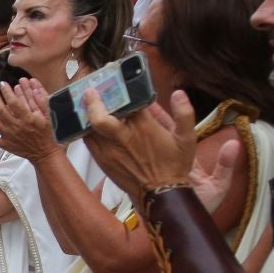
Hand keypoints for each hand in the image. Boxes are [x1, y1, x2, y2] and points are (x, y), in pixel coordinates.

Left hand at [0, 79, 58, 160]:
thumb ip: (39, 98)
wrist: (44, 152)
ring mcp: (9, 136)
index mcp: (27, 118)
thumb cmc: (45, 131)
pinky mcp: (5, 144)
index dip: (7, 92)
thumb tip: (31, 82)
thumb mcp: (46, 114)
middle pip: (1, 110)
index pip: (14, 102)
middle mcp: (16, 126)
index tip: (2, 83)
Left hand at [80, 88, 199, 197]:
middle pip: (98, 117)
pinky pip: (88, 141)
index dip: (120, 87)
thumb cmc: (174, 166)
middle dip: (92, 101)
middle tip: (90, 90)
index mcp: (143, 127)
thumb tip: (179, 93)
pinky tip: (88, 124)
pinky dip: (86, 130)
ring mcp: (110, 151)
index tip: (115, 77)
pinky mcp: (102, 161)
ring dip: (86, 115)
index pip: (127, 101)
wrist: (160, 195)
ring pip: (88, 128)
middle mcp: (123, 138)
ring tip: (86, 103)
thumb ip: (185, 114)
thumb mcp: (187, 140)